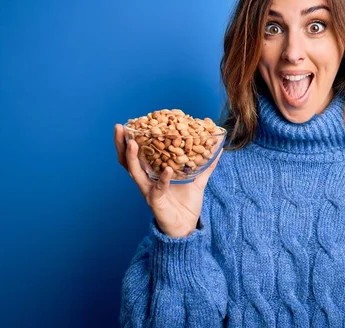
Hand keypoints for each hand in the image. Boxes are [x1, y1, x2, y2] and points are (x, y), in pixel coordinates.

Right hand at [114, 123, 222, 237]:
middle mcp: (146, 180)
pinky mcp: (156, 202)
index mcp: (152, 172)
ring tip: (132, 143)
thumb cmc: (186, 203)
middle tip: (120, 127)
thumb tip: (219, 148)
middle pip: (127, 160)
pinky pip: (157, 188)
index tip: (130, 122)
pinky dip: (163, 178)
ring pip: (134, 172)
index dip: (131, 138)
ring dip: (131, 157)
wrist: (187, 226)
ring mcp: (148, 190)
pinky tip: (167, 170)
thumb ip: (206, 164)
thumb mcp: (198, 180)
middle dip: (121, 143)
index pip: (138, 153)